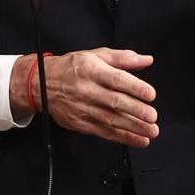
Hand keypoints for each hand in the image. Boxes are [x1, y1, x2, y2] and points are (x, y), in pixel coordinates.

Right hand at [10, 48, 158, 146]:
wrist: (41, 83)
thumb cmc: (72, 68)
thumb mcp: (96, 55)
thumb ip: (123, 58)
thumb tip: (145, 60)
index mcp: (92, 70)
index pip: (116, 80)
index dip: (135, 87)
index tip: (150, 94)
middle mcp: (87, 90)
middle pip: (114, 102)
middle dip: (136, 111)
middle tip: (152, 117)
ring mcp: (82, 109)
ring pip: (110, 120)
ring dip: (133, 128)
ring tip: (150, 131)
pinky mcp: (80, 123)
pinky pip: (103, 132)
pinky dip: (122, 137)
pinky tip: (137, 139)